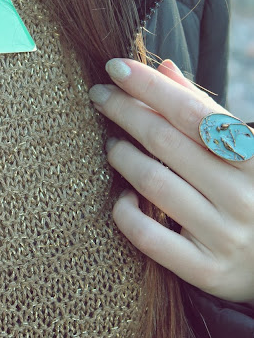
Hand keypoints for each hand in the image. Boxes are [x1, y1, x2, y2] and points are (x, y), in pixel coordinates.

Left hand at [89, 58, 253, 303]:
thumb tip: (164, 68)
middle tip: (99, 95)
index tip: (115, 67)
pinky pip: (148, 236)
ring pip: (153, 182)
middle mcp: (244, 197)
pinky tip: (123, 197)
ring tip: (111, 143)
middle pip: (166, 141)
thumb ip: (206, 111)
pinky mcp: (206, 270)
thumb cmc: (253, 193)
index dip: (150, 86)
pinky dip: (125, 211)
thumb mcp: (242, 150)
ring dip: (121, 155)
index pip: (193, 112)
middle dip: (124, 110)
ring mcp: (225, 236)